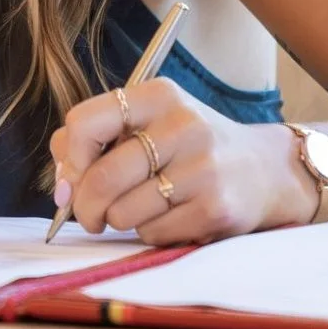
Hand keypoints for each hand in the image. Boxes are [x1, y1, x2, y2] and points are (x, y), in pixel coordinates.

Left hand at [49, 78, 311, 244]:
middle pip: (102, 177)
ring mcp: (203, 167)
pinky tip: (173, 216)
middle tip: (90, 215)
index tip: (73, 176)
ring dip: (121, 220)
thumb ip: (96, 139)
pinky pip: (153, 233)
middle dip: (85, 206)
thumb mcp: (149, 123)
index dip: (69, 158)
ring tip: (144, 207)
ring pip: (124, 212)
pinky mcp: (216, 207)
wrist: (265, 170)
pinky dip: (151, 233)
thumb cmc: (189, 148)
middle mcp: (182, 125)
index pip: (84, 122)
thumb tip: (61, 181)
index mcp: (158, 95)